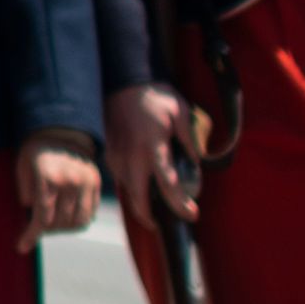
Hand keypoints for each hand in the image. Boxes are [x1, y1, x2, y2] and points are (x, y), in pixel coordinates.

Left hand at [16, 134, 103, 241]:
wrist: (64, 128)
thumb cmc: (36, 149)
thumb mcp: (22, 166)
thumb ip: (24, 190)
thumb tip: (31, 211)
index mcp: (49, 177)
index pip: (42, 216)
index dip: (31, 235)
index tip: (21, 247)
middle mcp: (71, 181)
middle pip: (59, 223)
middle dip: (45, 230)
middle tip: (36, 227)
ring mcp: (86, 182)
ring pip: (78, 222)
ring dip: (63, 229)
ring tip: (52, 222)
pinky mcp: (96, 183)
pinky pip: (89, 214)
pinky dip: (77, 221)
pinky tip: (66, 216)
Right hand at [103, 81, 197, 225]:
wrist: (123, 80)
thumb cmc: (155, 95)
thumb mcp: (180, 112)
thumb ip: (189, 140)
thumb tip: (196, 163)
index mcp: (153, 146)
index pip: (168, 185)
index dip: (181, 204)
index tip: (193, 215)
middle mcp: (132, 156)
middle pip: (139, 199)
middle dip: (150, 217)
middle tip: (164, 223)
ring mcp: (117, 155)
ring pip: (127, 190)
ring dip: (139, 202)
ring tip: (154, 206)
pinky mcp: (109, 153)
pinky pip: (120, 178)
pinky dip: (131, 186)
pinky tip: (141, 185)